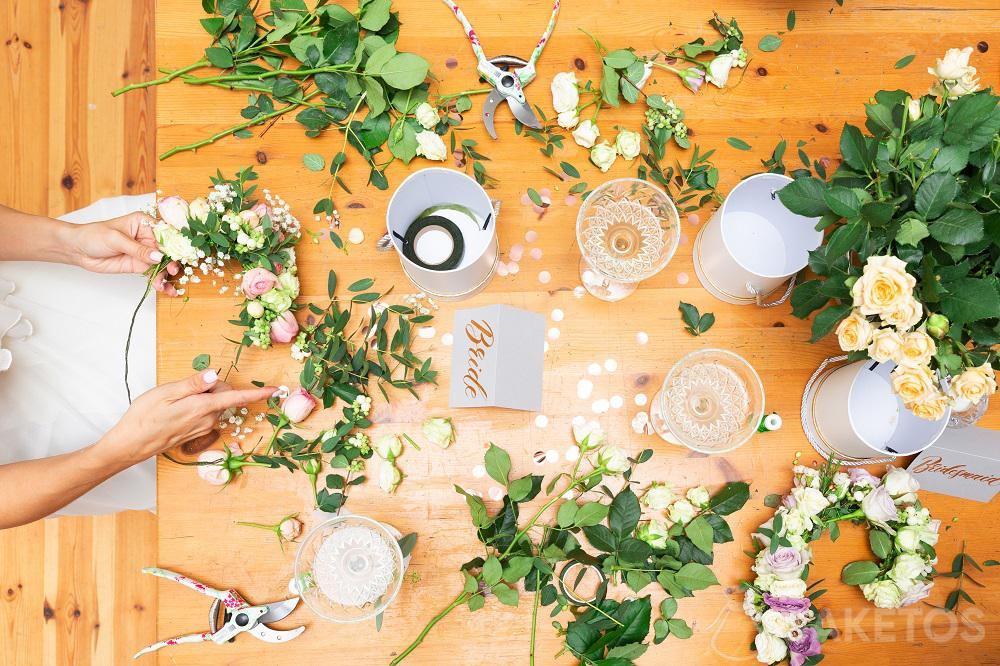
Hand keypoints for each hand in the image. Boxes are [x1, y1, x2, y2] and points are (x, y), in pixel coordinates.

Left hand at [66, 212, 180, 294]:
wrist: (78, 250)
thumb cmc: (94, 236)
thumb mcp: (116, 239)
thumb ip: (138, 249)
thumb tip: (158, 257)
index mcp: (144, 223)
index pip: (166, 233)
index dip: (176, 244)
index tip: (181, 255)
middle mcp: (148, 237)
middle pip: (168, 250)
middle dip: (172, 261)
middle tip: (172, 271)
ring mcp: (145, 253)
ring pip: (163, 264)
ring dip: (166, 275)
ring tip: (164, 284)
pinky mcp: (140, 266)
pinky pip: (154, 273)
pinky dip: (160, 281)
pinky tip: (164, 289)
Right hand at [98, 370, 275, 464]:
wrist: (130, 445)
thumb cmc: (144, 416)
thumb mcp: (167, 393)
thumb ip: (194, 384)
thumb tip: (216, 374)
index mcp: (203, 407)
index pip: (236, 397)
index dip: (257, 392)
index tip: (276, 390)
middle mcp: (208, 420)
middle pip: (223, 395)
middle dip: (211, 386)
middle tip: (183, 388)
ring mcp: (202, 428)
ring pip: (213, 404)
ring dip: (202, 396)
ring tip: (175, 401)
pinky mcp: (196, 433)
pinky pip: (205, 413)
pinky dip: (196, 406)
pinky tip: (175, 410)